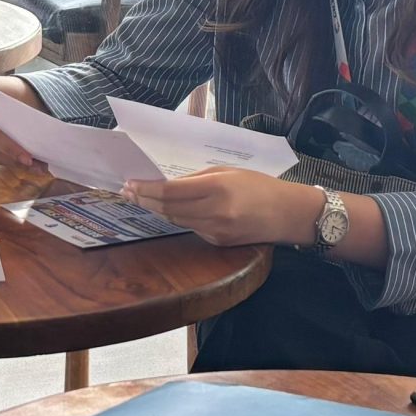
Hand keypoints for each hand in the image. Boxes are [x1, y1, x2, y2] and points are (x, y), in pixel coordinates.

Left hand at [122, 168, 318, 247]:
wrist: (288, 214)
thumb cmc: (260, 186)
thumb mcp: (229, 172)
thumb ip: (198, 178)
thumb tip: (169, 183)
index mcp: (217, 188)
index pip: (171, 191)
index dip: (147, 188)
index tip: (130, 183)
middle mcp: (214, 212)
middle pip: (168, 208)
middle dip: (144, 199)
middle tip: (127, 191)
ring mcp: (216, 231)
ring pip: (176, 220)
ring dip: (155, 210)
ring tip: (140, 199)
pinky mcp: (218, 243)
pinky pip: (191, 228)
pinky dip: (177, 218)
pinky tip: (167, 210)